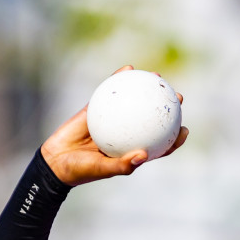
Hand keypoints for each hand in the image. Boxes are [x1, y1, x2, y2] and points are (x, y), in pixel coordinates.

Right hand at [41, 66, 189, 186]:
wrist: (54, 161)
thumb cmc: (80, 171)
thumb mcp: (102, 169)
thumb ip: (123, 164)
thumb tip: (144, 154)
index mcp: (131, 151)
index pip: (159, 146)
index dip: (174, 139)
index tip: (185, 130)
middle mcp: (126, 135)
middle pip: (152, 120)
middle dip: (167, 107)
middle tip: (178, 96)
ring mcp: (113, 120)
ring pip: (135, 102)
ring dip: (147, 88)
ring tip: (157, 75)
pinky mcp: (97, 108)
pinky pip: (112, 91)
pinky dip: (120, 79)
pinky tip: (127, 68)